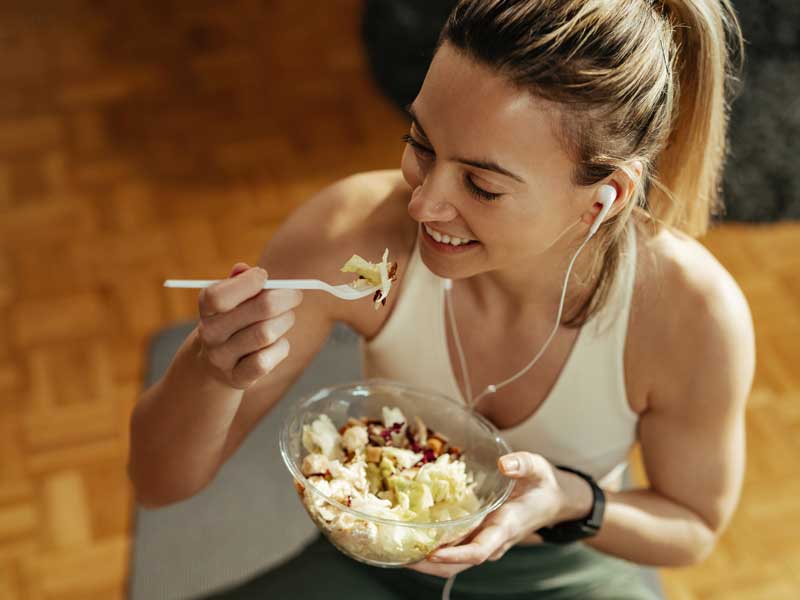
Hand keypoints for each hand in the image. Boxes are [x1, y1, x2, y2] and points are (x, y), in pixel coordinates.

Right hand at [196, 263, 302, 389]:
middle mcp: (211, 333)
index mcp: (207, 308)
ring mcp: (222, 358)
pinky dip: (281, 348)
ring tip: (286, 318)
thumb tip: (246, 270)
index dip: (248, 282)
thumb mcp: (230, 300)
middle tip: (295, 296)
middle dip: (285, 298)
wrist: (212, 365)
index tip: (265, 276)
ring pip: (267, 334)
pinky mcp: (237, 378)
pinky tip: (279, 343)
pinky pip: (266, 361)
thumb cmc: (231, 321)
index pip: (219, 296)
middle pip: (261, 309)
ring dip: (285, 321)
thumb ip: (239, 282)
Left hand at [407, 452, 592, 577]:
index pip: (479, 550)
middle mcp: (492, 540)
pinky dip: (432, 548)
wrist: (551, 501)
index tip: (433, 554)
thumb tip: (503, 464)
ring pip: (453, 562)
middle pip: (458, 564)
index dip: (455, 556)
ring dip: (426, 560)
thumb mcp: (538, 468)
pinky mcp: (477, 536)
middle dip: (428, 565)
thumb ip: (523, 464)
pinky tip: (410, 536)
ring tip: (396, 549)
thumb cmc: (542, 485)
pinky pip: (453, 550)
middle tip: (397, 554)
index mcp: (505, 527)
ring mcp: (484, 541)